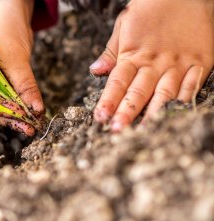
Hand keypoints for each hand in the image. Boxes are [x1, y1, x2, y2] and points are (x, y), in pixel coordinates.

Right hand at [0, 0, 43, 135]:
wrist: (6, 14)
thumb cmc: (5, 30)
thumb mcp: (17, 59)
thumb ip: (25, 85)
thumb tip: (36, 110)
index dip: (3, 112)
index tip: (24, 118)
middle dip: (11, 118)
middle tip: (31, 127)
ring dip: (14, 115)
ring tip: (32, 124)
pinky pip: (1, 99)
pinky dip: (15, 106)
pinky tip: (28, 114)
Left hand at [91, 0, 213, 130]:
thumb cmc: (151, 7)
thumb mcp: (125, 24)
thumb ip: (111, 50)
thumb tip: (95, 70)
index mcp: (134, 54)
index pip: (118, 82)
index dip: (108, 101)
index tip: (100, 118)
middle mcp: (156, 62)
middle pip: (138, 92)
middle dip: (126, 113)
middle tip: (117, 131)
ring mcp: (179, 63)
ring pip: (165, 93)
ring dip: (154, 113)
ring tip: (145, 131)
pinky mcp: (200, 62)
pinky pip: (193, 85)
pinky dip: (185, 100)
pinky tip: (177, 115)